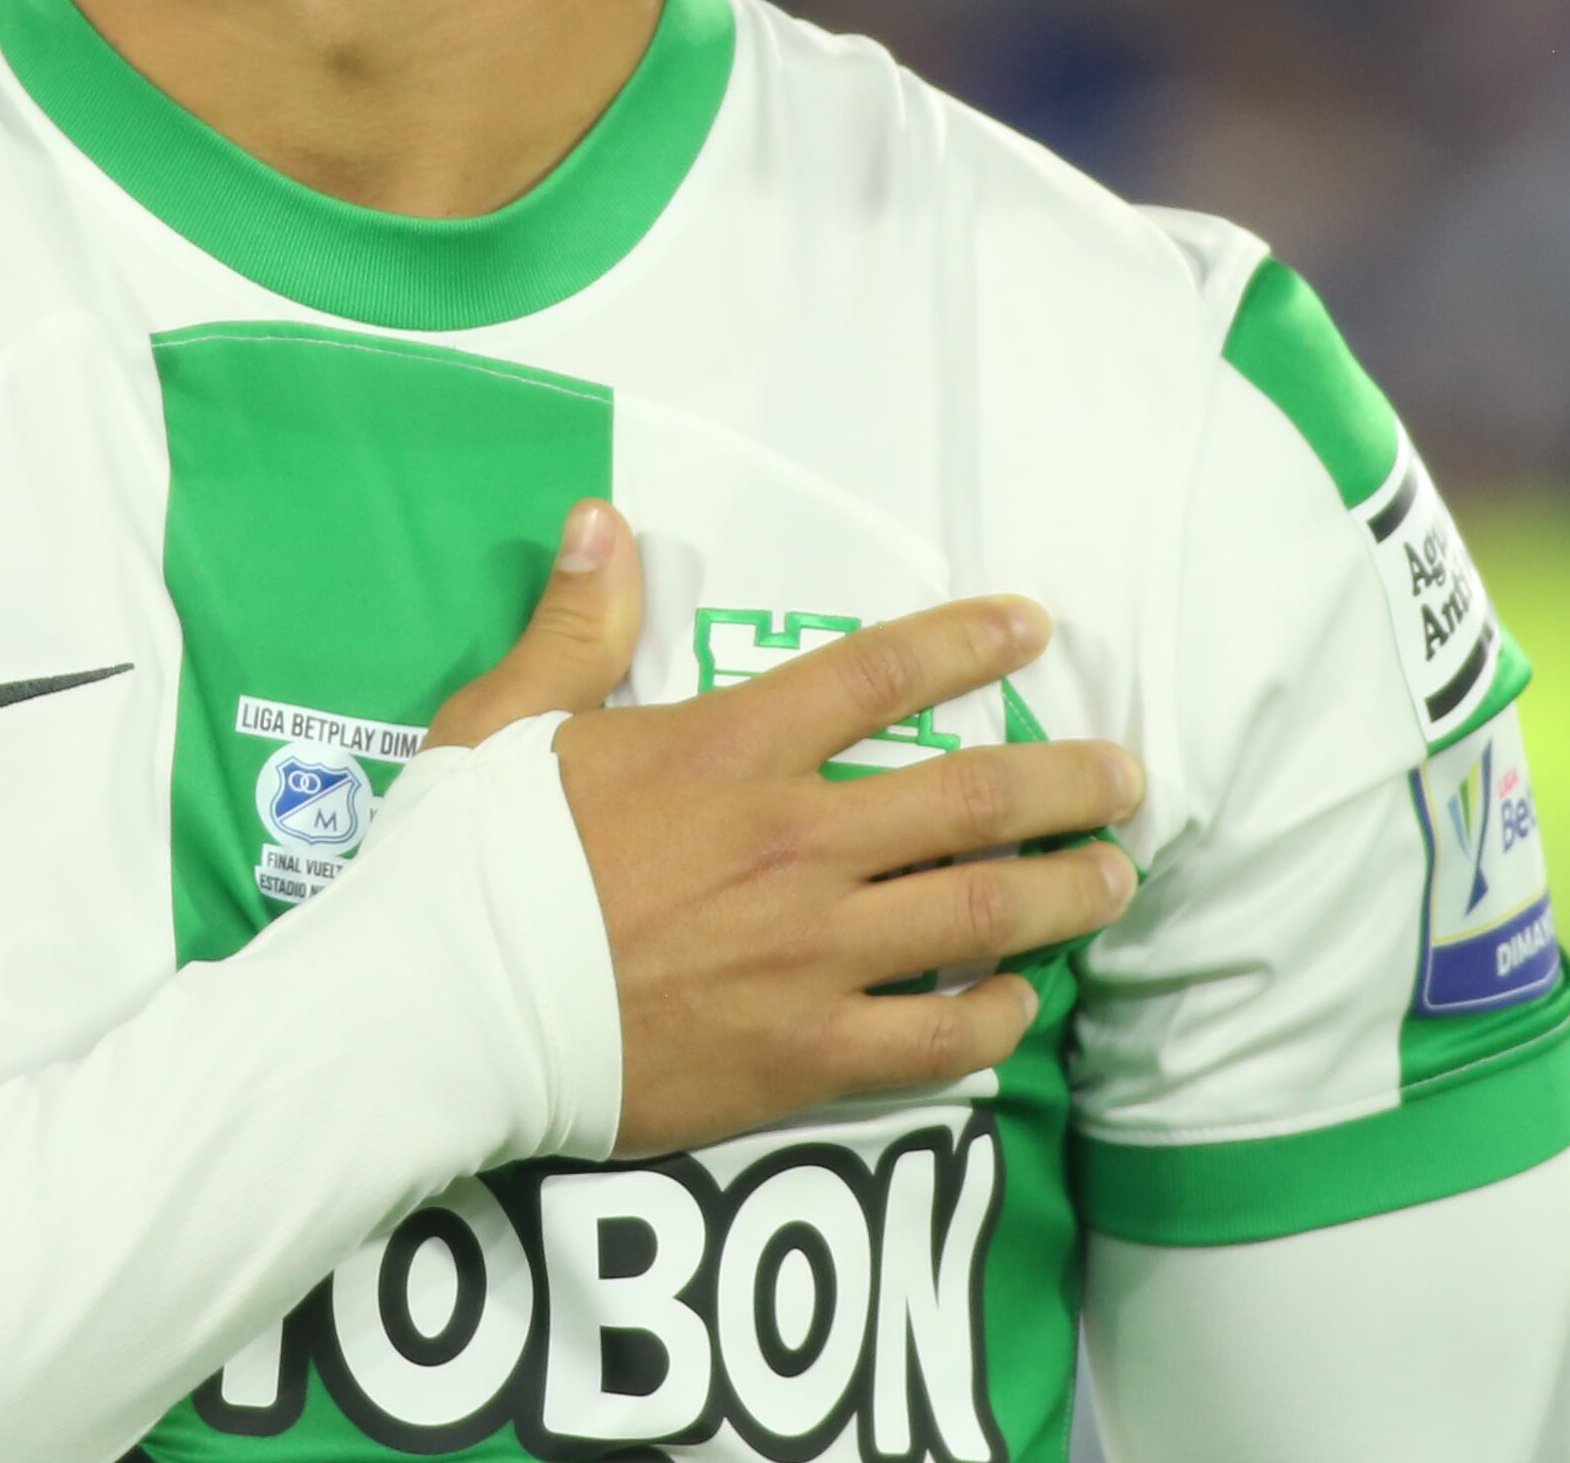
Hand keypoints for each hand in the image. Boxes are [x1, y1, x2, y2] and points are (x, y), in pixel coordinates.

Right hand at [430, 497, 1144, 1156]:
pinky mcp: (804, 1051)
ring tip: (1112, 880)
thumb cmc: (468, 862)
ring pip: (984, 914)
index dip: (968, 643)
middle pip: (974, 797)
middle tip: (1126, 778)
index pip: (880, 674)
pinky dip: (994, 1016)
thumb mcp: (505, 718)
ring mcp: (811, 953)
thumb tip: (601, 518)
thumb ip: (577, 624)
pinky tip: (1017, 1002)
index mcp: (731, 749)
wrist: (444, 1012)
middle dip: (1069, 782)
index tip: (1033, 629)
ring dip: (1065, 894)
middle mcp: (795, 841)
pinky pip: (936, 1035)